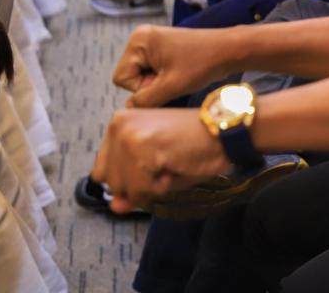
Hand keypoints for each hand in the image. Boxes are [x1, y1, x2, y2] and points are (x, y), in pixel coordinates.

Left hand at [91, 107, 229, 213]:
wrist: (225, 131)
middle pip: (110, 183)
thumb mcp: (156, 166)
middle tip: (165, 162)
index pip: (102, 172)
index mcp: (118, 123)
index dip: (130, 178)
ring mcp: (128, 136)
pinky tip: (175, 166)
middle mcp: (118, 125)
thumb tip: (114, 206)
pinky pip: (141, 191)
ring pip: (124, 189)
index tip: (156, 160)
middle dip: (138, 183)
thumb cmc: (195, 146)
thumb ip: (130, 187)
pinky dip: (160, 188)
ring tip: (171, 164)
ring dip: (150, 187)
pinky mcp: (142, 149)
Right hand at [112, 24, 231, 107]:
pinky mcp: (161, 48)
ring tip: (178, 76)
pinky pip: (152, 71)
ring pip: (141, 76)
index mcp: (138, 40)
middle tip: (173, 79)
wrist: (230, 50)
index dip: (142, 87)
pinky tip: (179, 74)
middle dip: (149, 85)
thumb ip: (145, 100)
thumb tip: (129, 108)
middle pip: (130, 76)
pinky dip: (163, 78)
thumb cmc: (203, 63)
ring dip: (157, 83)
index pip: (122, 78)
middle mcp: (140, 37)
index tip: (165, 82)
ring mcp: (151, 42)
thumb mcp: (171, 86)